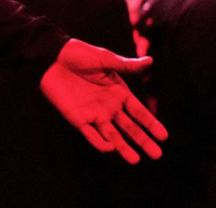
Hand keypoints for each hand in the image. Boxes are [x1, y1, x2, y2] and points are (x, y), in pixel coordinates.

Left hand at [40, 39, 167, 163]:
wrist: (51, 57)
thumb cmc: (78, 54)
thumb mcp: (105, 59)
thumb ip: (126, 65)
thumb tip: (150, 60)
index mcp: (118, 93)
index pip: (139, 112)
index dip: (151, 124)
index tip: (164, 137)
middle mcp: (109, 106)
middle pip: (129, 127)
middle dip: (143, 141)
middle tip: (157, 155)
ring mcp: (93, 113)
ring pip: (112, 134)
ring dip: (123, 147)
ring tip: (135, 160)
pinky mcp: (77, 118)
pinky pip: (90, 133)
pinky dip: (99, 142)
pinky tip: (110, 147)